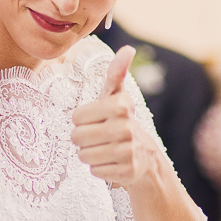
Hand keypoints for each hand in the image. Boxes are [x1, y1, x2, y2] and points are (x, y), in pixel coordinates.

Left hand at [71, 46, 158, 187]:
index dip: (82, 120)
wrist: (144, 157)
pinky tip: (112, 163)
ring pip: (84, 156)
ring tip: (105, 150)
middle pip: (77, 137)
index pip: (76, 117)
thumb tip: (128, 48)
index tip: (97, 120)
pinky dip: (99, 169)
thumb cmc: (120, 122)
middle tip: (98, 138)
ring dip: (90, 155)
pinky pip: (95, 171)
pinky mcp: (127, 171)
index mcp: (120, 105)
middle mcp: (126, 127)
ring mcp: (128, 151)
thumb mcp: (116, 97)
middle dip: (83, 139)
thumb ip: (116, 73)